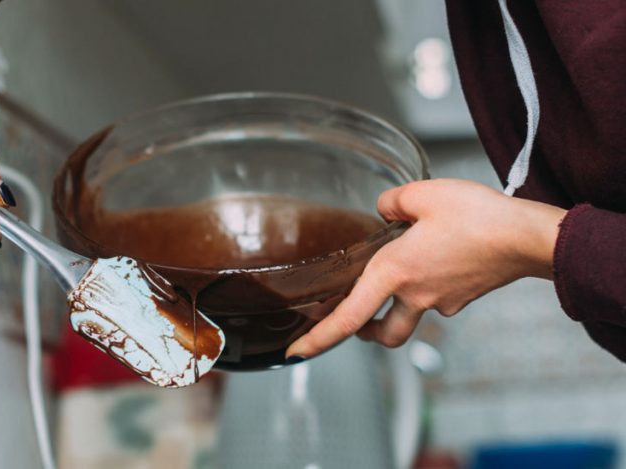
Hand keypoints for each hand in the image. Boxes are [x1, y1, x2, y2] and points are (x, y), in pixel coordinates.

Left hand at [285, 179, 566, 358]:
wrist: (528, 238)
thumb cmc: (478, 217)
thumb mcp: (424, 193)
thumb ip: (392, 202)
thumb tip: (382, 210)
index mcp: (395, 272)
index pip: (348, 317)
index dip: (318, 339)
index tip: (296, 352)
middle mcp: (415, 295)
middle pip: (381, 334)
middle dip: (364, 333)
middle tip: (354, 320)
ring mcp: (441, 301)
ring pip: (408, 320)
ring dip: (393, 316)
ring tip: (392, 288)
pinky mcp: (462, 297)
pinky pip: (436, 302)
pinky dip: (427, 289)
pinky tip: (434, 261)